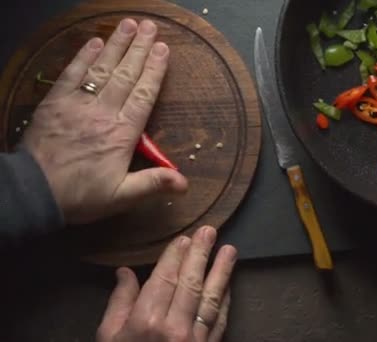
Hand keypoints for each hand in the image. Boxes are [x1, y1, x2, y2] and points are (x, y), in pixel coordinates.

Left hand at [22, 18, 187, 223]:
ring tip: (130, 25)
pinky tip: (95, 42)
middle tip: (151, 27)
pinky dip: (84, 57)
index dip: (155, 71)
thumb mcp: (121, 197)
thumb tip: (185, 182)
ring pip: (102, 69)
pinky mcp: (56, 102)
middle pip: (125, 75)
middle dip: (140, 49)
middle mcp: (103, 112)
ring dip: (117, 45)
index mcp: (122, 133)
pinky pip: (72, 74)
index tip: (164, 49)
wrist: (34, 192)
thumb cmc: (81, 195)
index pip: (143, 95)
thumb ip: (152, 184)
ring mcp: (78, 104)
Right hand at [97, 226, 235, 341]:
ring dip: (222, 272)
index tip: (186, 238)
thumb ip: (119, 303)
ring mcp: (194, 340)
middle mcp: (173, 327)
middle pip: (191, 283)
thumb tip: (126, 272)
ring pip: (212, 298)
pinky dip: (226, 300)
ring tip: (231, 250)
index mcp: (145, 321)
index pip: (165, 278)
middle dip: (202, 254)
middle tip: (211, 232)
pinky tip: (229, 284)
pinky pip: (219, 320)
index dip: (177, 256)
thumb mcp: (108, 338)